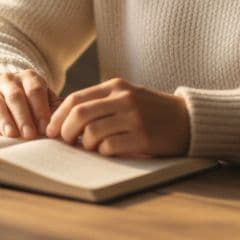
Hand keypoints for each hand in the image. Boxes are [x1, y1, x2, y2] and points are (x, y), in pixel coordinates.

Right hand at [0, 70, 58, 138]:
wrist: (10, 97)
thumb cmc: (34, 104)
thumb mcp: (45, 101)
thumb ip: (53, 111)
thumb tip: (59, 126)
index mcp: (29, 77)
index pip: (35, 90)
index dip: (40, 110)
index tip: (46, 129)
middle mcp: (9, 80)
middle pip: (16, 97)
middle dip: (23, 117)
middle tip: (30, 135)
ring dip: (5, 120)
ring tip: (12, 135)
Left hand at [45, 77, 189, 157]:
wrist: (188, 119)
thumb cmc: (151, 111)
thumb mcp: (126, 96)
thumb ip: (100, 103)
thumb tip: (65, 121)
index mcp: (115, 86)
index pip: (76, 99)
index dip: (58, 116)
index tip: (51, 130)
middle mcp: (123, 99)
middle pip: (79, 114)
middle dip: (65, 131)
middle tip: (65, 142)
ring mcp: (134, 118)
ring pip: (92, 133)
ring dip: (86, 145)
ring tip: (92, 147)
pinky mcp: (143, 138)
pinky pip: (110, 148)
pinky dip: (103, 152)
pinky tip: (110, 151)